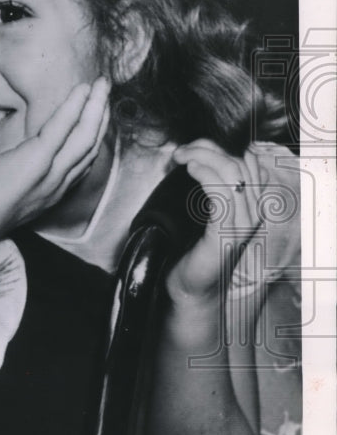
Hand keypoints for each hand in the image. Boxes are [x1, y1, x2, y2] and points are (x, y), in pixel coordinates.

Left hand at [0, 77, 110, 245]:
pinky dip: (74, 107)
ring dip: (96, 107)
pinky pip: (62, 130)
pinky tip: (82, 91)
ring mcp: (50, 175)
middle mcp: (56, 185)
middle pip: (89, 146)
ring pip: (85, 137)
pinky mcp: (36, 162)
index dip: (91, 135)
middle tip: (105, 91)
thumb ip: (3, 167)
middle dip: (101, 116)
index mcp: (48, 191)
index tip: (95, 114)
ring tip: (102, 85)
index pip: (80, 160)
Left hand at [168, 139, 272, 304]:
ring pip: (231, 174)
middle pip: (239, 164)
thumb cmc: (191, 250)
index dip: (219, 147)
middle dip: (208, 149)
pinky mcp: (226, 235)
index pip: (246, 163)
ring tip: (181, 158)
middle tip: (181, 151)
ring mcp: (242, 225)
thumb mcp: (202, 212)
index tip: (192, 145)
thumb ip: (207, 188)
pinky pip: (222, 195)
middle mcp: (253, 213)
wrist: (188, 288)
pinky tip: (191, 170)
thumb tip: (194, 156)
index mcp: (251, 205)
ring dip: (203, 157)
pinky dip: (206, 175)